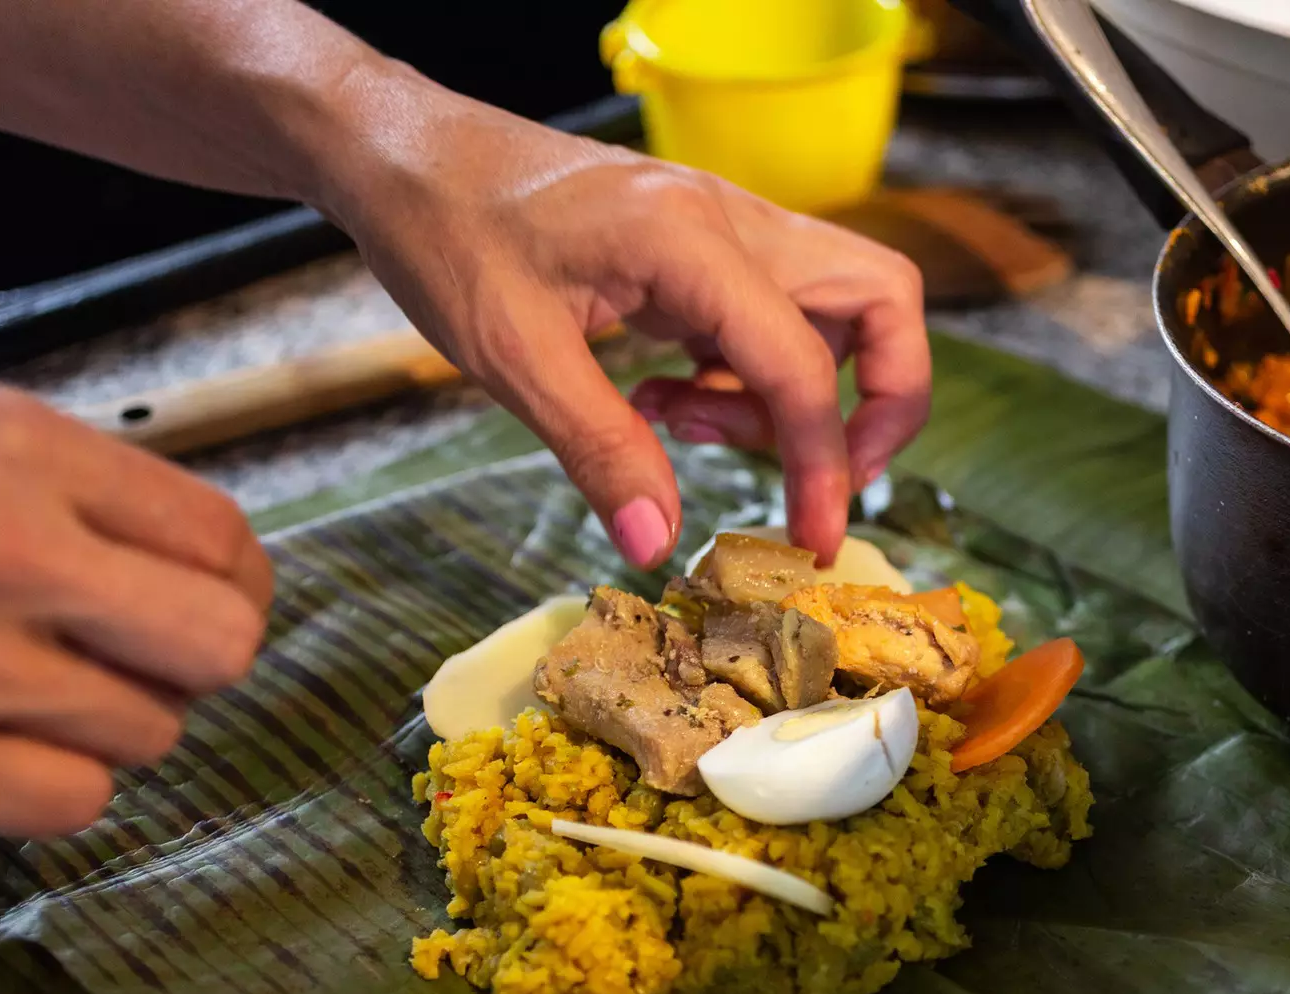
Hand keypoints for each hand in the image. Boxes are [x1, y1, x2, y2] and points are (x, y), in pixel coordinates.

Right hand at [0, 384, 271, 835]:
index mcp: (13, 450)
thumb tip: (227, 575)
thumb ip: (94, 493)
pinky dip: (50, 783)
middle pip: (220, 646)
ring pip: (153, 733)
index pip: (221, 540)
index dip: (234, 585)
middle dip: (190, 660)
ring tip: (21, 688)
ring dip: (106, 722)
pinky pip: (77, 802)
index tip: (205, 601)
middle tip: (133, 657)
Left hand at [316, 77, 930, 569]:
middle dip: (882, 402)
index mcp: (689, 240)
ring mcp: (726, 227)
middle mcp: (732, 220)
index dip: (823, 463)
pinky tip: (666, 401)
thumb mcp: (512, 357)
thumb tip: (657, 542)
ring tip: (690, 426)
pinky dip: (749, 374)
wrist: (405, 156)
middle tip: (822, 475)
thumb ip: (598, 450)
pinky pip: (776, 316)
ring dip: (798, 392)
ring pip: (839, 308)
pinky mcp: (705, 247)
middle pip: (884, 299)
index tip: (812, 538)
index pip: (804, 362)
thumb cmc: (447, 233)